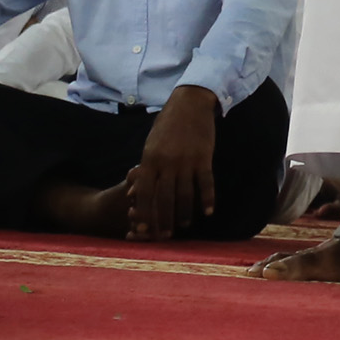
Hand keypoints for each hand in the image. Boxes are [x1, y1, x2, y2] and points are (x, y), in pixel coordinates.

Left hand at [124, 86, 217, 239]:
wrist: (190, 102)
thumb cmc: (166, 126)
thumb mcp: (149, 147)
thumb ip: (143, 171)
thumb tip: (131, 196)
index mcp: (149, 160)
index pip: (144, 194)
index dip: (143, 214)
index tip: (142, 231)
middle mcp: (167, 162)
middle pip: (164, 198)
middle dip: (163, 220)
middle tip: (163, 237)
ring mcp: (186, 160)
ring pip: (185, 194)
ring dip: (184, 213)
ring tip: (184, 226)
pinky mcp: (204, 156)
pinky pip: (206, 182)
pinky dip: (207, 198)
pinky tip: (208, 212)